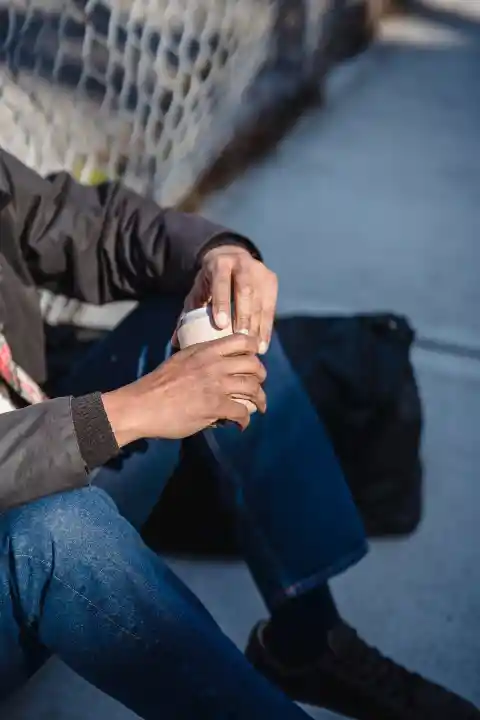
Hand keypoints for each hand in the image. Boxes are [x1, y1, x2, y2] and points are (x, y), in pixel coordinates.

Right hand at [102, 333, 265, 445]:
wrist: (142, 405)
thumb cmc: (156, 385)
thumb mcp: (180, 360)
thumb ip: (198, 359)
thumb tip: (211, 365)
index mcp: (205, 351)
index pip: (241, 340)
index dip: (254, 349)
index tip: (255, 359)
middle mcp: (214, 364)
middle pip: (253, 365)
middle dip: (261, 376)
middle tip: (258, 385)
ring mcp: (216, 385)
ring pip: (252, 388)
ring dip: (260, 400)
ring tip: (258, 407)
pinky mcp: (215, 406)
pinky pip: (242, 412)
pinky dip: (245, 420)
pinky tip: (241, 424)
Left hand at [181, 245, 277, 353]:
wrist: (232, 256)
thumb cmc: (211, 281)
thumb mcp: (198, 290)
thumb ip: (188, 313)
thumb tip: (175, 341)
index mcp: (219, 263)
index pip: (221, 283)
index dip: (222, 304)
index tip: (221, 325)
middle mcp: (242, 264)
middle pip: (245, 291)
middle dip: (243, 316)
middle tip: (241, 339)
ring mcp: (260, 271)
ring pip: (260, 301)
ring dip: (257, 326)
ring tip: (253, 348)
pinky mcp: (271, 281)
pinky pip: (270, 308)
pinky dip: (266, 328)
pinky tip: (262, 345)